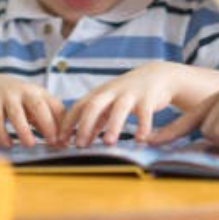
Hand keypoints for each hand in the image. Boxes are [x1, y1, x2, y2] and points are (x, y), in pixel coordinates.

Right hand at [0, 70, 64, 146]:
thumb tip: (56, 140)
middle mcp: (24, 91)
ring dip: (24, 130)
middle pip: (39, 106)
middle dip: (48, 125)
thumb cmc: (10, 97)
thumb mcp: (29, 104)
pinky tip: (7, 144)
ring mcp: (7, 95)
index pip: (56, 106)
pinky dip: (2, 133)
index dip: (62, 124)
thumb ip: (41, 120)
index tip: (65, 141)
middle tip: (53, 142)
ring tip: (29, 144)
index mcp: (38, 92)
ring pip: (17, 113)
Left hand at [60, 62, 181, 146]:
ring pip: (119, 109)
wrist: (158, 74)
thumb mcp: (110, 103)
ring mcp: (130, 94)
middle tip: (80, 145)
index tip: (60, 141)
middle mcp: (112, 92)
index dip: (68, 123)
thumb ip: (97, 119)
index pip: (79, 106)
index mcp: (100, 93)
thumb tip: (84, 140)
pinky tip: (140, 139)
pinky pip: (144, 113)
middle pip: (94, 105)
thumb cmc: (129, 93)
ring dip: (113, 126)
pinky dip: (142, 126)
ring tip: (109, 143)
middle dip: (85, 125)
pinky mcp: (148, 98)